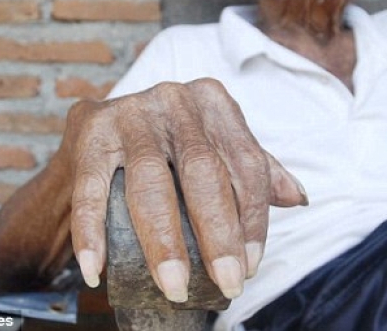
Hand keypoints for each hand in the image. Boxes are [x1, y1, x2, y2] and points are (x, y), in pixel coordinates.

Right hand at [65, 78, 307, 302]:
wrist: (96, 127)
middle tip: (227, 282)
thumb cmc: (165, 141)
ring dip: (163, 241)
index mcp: (212, 101)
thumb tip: (296, 196)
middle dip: (218, 233)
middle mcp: (173, 99)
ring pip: (150, 181)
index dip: (253, 217)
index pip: (245, 161)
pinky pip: (91, 188)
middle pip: (203, 170)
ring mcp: (129, 113)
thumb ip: (251, 167)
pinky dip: (91, 234)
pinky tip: (97, 270)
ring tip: (175, 286)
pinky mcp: (90, 131)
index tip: (251, 264)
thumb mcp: (212, 143)